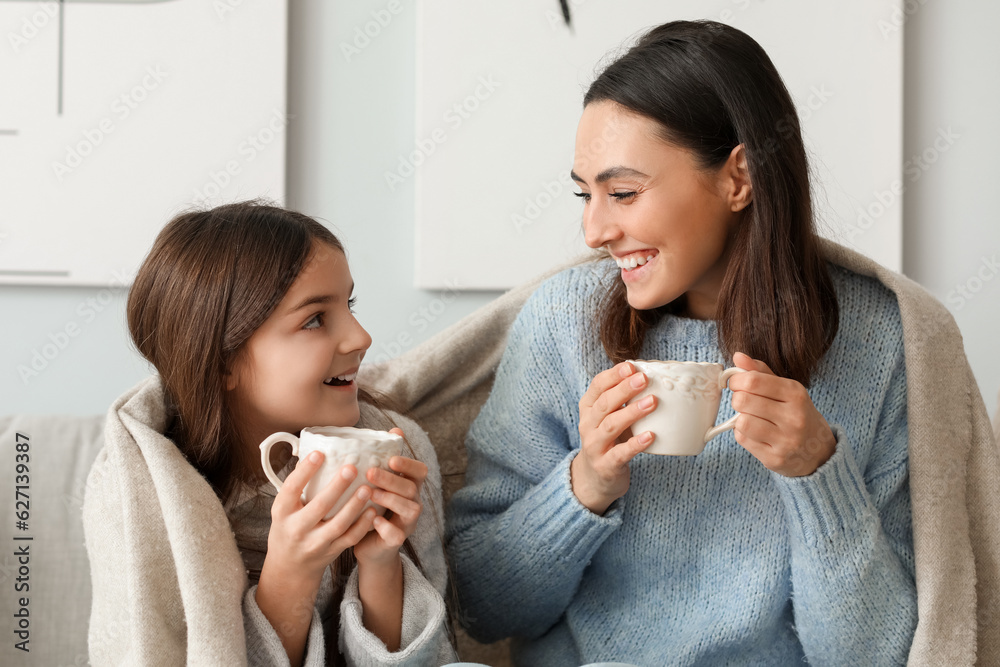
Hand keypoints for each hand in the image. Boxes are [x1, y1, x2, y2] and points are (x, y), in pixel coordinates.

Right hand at [263, 451, 377, 585]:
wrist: (289, 566)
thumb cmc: (288, 526)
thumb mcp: (284, 508)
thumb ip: (296, 486)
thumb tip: (310, 451)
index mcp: (282, 512)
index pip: (291, 489)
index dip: (305, 471)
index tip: (320, 453)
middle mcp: (297, 528)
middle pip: (318, 507)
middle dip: (336, 487)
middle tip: (351, 467)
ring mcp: (315, 543)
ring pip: (338, 525)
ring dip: (354, 506)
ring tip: (367, 487)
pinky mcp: (331, 551)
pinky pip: (350, 538)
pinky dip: (362, 525)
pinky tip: (373, 510)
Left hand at [353, 428, 427, 565]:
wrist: (369, 546)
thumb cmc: (371, 507)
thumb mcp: (376, 483)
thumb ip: (384, 460)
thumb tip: (394, 429)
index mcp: (409, 486)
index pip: (419, 471)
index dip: (409, 464)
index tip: (391, 459)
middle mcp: (413, 503)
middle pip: (411, 488)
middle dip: (392, 479)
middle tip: (370, 472)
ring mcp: (407, 523)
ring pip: (410, 510)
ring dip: (391, 500)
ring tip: (371, 494)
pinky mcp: (396, 541)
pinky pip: (397, 535)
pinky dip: (386, 527)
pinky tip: (373, 519)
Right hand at [572, 361, 657, 514]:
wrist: (595, 478)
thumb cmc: (608, 440)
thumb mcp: (609, 417)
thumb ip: (621, 399)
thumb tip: (648, 374)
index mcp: (588, 408)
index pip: (597, 386)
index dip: (613, 375)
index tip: (631, 366)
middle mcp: (588, 425)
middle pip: (604, 404)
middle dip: (623, 390)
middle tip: (643, 379)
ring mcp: (595, 446)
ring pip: (611, 425)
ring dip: (632, 412)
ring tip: (652, 402)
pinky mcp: (606, 465)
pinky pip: (620, 453)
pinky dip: (635, 444)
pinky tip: (650, 436)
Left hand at [728, 352, 836, 476]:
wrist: (819, 452)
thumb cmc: (797, 414)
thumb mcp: (787, 389)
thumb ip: (761, 372)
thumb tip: (737, 355)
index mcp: (796, 394)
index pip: (753, 381)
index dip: (736, 380)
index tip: (736, 382)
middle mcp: (793, 418)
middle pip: (743, 401)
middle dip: (737, 398)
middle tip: (742, 400)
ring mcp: (785, 441)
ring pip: (742, 422)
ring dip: (739, 418)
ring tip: (749, 416)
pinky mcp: (774, 459)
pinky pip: (743, 440)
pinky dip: (742, 433)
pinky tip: (754, 432)